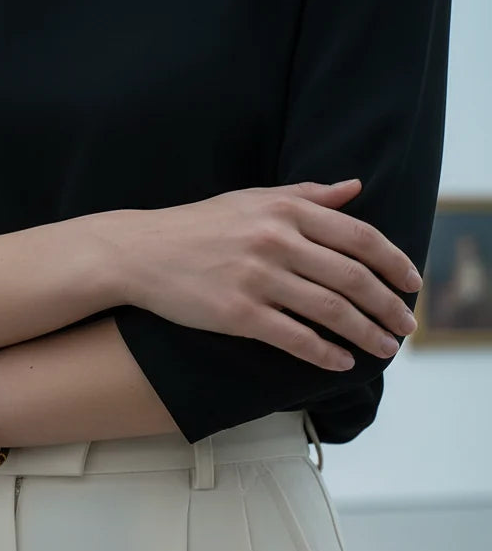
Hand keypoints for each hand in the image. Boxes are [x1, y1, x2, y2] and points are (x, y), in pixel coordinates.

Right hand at [109, 179, 420, 370]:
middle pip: (352, 278)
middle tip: (406, 326)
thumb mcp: (252, 200)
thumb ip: (306, 195)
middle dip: (388, 306)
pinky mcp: (237, 313)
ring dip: (366, 333)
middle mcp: (276, 242)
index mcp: (285, 211)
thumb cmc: (196, 226)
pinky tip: (342, 362)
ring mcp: (257, 279)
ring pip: (330, 311)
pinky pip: (294, 337)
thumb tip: (355, 188)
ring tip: (384, 348)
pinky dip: (324, 353)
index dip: (394, 263)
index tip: (412, 284)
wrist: (138, 252)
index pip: (360, 238)